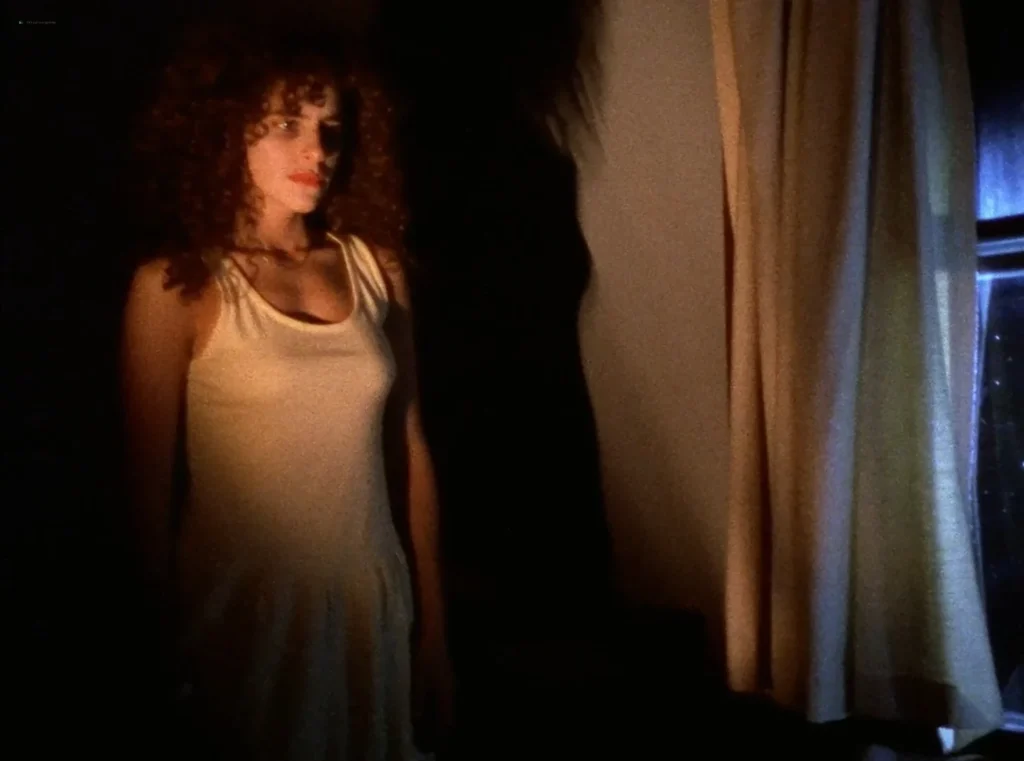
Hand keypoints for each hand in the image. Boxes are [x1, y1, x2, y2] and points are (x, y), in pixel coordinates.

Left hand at [411, 629, 456, 752]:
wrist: (433, 633)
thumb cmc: (425, 655)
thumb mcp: (418, 678)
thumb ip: (417, 700)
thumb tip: (416, 720)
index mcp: (446, 694)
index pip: (447, 722)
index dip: (440, 736)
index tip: (431, 747)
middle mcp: (450, 690)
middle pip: (448, 717)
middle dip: (439, 730)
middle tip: (427, 742)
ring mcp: (448, 683)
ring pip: (444, 708)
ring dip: (437, 719)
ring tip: (425, 729)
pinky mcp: (443, 677)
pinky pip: (441, 699)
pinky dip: (435, 708)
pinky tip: (425, 709)